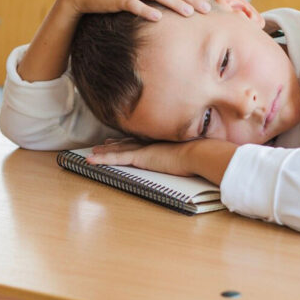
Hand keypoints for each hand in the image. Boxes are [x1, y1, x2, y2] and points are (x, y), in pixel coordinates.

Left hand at [86, 137, 237, 184]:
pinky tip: (91, 160)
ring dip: (105, 151)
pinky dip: (102, 159)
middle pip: (129, 142)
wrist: (200, 153)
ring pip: (119, 150)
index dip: (133, 140)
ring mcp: (144, 149)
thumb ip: (197, 155)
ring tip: (92, 152)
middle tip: (103, 143)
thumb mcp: (198, 153)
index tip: (124, 139)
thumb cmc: (203, 154)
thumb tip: (208, 156)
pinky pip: (116, 159)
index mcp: (164, 142)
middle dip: (115, 143)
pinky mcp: (140, 157)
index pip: (144, 141)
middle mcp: (152, 143)